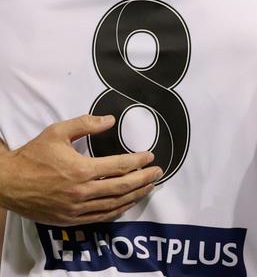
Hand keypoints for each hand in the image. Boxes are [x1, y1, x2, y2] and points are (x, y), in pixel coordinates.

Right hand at [0, 114, 161, 224]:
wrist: (7, 182)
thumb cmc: (32, 156)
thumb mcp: (57, 132)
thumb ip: (85, 124)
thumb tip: (111, 120)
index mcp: (81, 170)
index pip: (119, 166)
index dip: (138, 161)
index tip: (150, 157)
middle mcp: (81, 192)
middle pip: (122, 187)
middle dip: (144, 179)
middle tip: (158, 173)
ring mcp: (75, 208)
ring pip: (114, 204)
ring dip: (135, 195)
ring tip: (148, 187)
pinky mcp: (69, 219)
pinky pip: (100, 217)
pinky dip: (117, 210)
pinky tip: (126, 204)